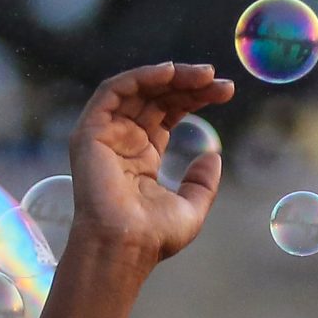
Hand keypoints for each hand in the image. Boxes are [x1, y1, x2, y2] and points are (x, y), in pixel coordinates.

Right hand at [67, 62, 235, 266]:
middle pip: (157, 98)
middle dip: (189, 84)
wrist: (125, 246)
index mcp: (142, 157)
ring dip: (170, 75)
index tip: (225, 92)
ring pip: (138, 89)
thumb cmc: (153, 237)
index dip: (195, 98)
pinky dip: (140, 76)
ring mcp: (106, 136)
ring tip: (204, 75)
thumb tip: (213, 157)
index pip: (168, 114)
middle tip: (219, 81)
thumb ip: (202, 183)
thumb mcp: (191, 208)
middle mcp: (123, 142)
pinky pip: (113, 92)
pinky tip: (169, 72)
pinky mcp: (91, 132)